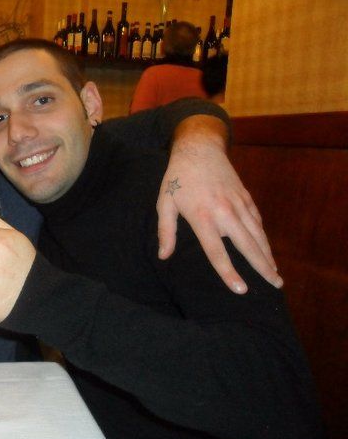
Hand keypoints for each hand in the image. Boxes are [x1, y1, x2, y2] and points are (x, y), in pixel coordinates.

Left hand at [157, 122, 281, 293]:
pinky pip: (257, 221)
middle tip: (275, 286)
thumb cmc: (177, 178)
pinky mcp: (246, 197)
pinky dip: (263, 237)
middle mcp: (224, 212)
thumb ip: (165, 231)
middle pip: (247, 246)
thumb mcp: (165, 203)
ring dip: (268, 254)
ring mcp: (238, 204)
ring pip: (257, 234)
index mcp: (202, 217)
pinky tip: (266, 250)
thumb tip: (163, 256)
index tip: (241, 290)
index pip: (217, 252)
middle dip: (262, 267)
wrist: (199, 148)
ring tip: (276, 274)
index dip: (229, 272)